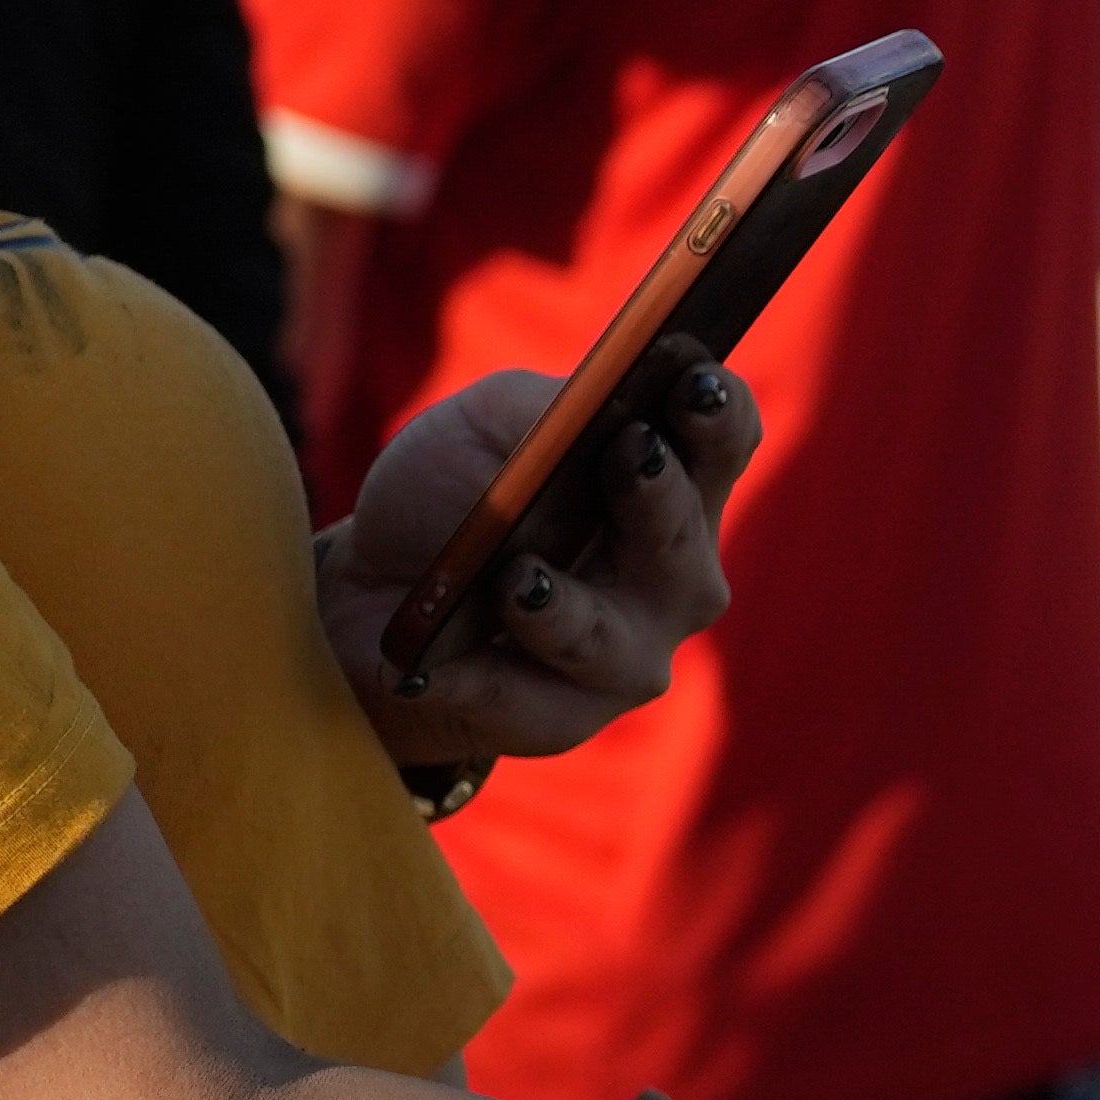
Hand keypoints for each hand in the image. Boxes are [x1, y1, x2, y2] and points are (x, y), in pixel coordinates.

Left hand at [316, 351, 745, 774]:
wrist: (374, 596)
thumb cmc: (453, 495)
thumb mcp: (489, 423)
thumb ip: (548, 408)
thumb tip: (587, 412)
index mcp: (672, 485)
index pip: (725, 442)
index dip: (719, 413)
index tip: (694, 381)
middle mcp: (673, 577)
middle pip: (684, 535)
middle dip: (657, 494)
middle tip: (629, 450)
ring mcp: (628, 654)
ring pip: (607, 636)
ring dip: (562, 607)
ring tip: (516, 578)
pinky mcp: (563, 718)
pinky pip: (524, 699)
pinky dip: (472, 676)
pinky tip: (429, 664)